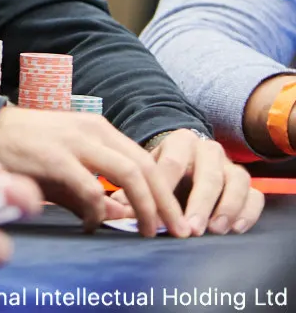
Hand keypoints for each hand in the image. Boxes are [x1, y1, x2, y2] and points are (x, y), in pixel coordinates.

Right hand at [0, 106, 191, 238]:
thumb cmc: (28, 149)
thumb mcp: (69, 164)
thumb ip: (96, 190)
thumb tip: (123, 216)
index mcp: (100, 129)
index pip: (146, 160)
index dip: (166, 192)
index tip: (175, 220)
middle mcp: (93, 130)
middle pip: (144, 167)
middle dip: (165, 203)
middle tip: (177, 231)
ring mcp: (75, 142)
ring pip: (127, 174)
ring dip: (144, 206)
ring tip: (147, 231)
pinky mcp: (56, 158)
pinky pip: (90, 188)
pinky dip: (98, 211)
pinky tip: (93, 224)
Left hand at [110, 131, 263, 235]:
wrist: (186, 160)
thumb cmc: (163, 171)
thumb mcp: (147, 171)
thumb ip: (134, 187)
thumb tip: (117, 207)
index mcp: (180, 141)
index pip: (172, 163)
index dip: (165, 191)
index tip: (158, 216)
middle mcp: (208, 149)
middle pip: (209, 174)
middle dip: (200, 204)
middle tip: (191, 230)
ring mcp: (229, 165)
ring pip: (237, 182)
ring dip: (226, 208)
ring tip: (214, 230)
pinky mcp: (244, 182)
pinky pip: (255, 195)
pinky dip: (248, 212)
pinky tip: (234, 229)